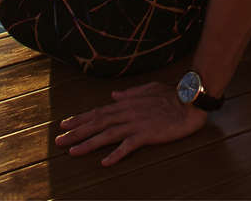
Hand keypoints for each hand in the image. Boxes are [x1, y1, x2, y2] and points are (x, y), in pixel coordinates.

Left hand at [57, 83, 206, 163]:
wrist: (190, 101)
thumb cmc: (172, 95)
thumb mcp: (149, 89)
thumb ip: (130, 93)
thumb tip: (114, 96)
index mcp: (126, 103)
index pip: (98, 111)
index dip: (80, 118)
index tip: (64, 124)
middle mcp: (127, 112)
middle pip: (97, 123)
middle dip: (77, 132)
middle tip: (59, 141)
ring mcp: (136, 123)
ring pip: (107, 134)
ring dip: (88, 144)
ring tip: (73, 152)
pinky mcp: (147, 134)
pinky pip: (129, 146)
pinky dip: (116, 154)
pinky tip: (105, 162)